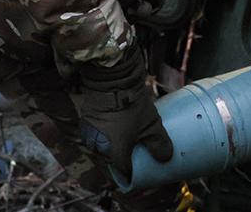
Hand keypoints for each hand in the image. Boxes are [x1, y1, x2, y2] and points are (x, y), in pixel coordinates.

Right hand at [76, 44, 173, 176]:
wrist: (112, 79)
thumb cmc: (131, 105)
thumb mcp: (151, 125)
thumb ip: (159, 144)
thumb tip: (166, 158)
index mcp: (113, 153)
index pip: (123, 172)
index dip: (133, 172)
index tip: (140, 168)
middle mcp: (97, 147)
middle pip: (112, 160)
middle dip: (122, 157)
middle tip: (135, 149)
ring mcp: (89, 134)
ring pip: (102, 147)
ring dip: (111, 145)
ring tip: (126, 135)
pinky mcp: (85, 121)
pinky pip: (96, 134)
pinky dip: (104, 133)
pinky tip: (114, 125)